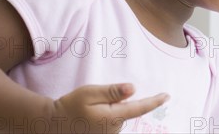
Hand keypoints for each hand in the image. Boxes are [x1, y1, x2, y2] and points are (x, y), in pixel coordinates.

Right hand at [48, 83, 168, 132]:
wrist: (52, 124)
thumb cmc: (70, 106)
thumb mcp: (90, 93)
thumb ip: (112, 91)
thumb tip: (133, 89)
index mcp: (113, 117)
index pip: (139, 108)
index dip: (154, 102)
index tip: (167, 96)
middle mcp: (113, 129)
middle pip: (127, 110)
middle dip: (118, 102)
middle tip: (94, 102)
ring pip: (118, 116)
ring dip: (110, 110)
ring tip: (88, 110)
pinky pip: (111, 122)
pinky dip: (105, 116)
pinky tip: (89, 117)